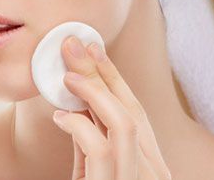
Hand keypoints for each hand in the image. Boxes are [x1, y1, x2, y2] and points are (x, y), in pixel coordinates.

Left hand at [52, 36, 171, 179]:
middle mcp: (152, 175)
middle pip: (132, 112)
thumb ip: (90, 143)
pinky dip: (79, 127)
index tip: (94, 49)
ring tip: (68, 77)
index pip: (137, 114)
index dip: (115, 78)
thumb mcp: (93, 172)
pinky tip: (61, 117)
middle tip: (74, 46)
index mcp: (149, 167)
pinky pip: (101, 149)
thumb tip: (76, 107)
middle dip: (102, 74)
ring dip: (94, 92)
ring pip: (124, 125)